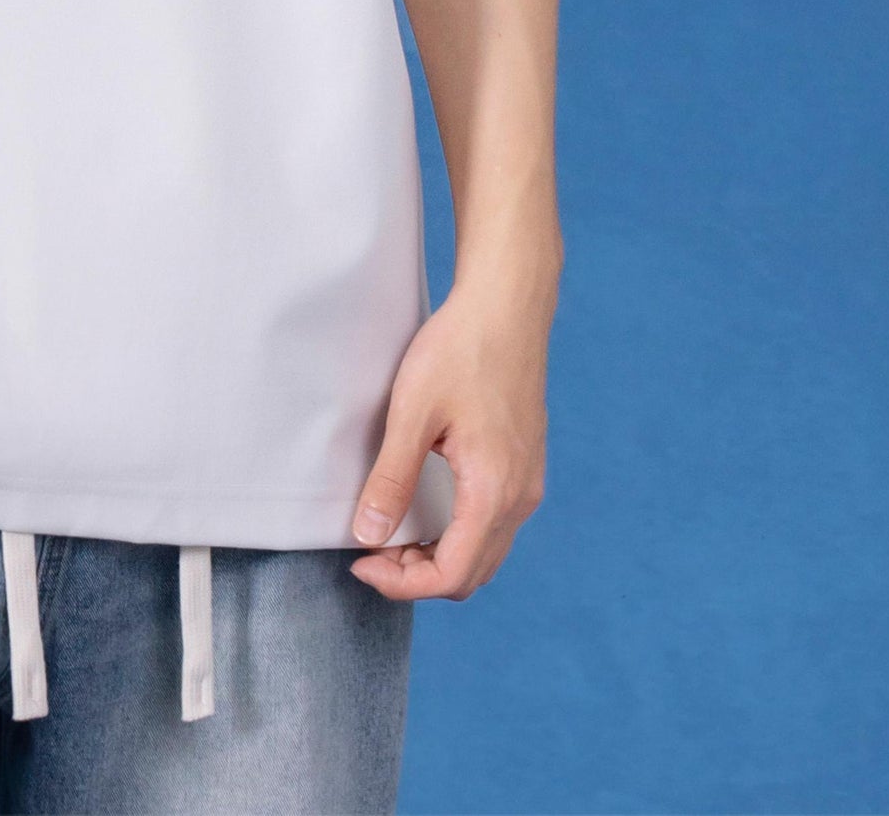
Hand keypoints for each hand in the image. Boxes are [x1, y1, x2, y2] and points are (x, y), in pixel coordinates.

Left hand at [346, 275, 552, 599]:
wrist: (508, 305)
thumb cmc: (461, 350)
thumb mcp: (414, 412)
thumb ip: (391, 479)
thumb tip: (367, 537)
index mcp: (494, 492)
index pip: (450, 574)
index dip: (401, 583)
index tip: (361, 563)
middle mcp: (520, 498)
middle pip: (470, 574)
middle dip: (417, 576)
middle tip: (370, 550)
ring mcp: (527, 482)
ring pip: (484, 553)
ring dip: (438, 557)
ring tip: (391, 533)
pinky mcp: (523, 465)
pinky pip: (493, 525)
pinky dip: (457, 535)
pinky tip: (424, 510)